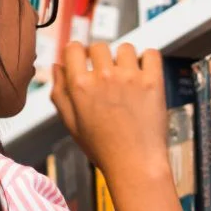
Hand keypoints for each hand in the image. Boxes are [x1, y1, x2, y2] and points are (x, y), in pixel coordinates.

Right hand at [51, 42, 169, 178]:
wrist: (135, 164)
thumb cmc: (103, 149)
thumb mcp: (71, 124)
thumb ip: (60, 93)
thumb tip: (57, 66)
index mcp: (80, 85)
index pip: (74, 48)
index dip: (78, 53)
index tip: (84, 60)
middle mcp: (104, 76)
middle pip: (99, 46)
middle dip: (100, 57)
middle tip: (107, 75)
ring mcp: (130, 77)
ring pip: (125, 48)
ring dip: (125, 59)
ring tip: (127, 78)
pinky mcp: (152, 81)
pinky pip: (152, 54)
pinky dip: (148, 60)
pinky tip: (144, 74)